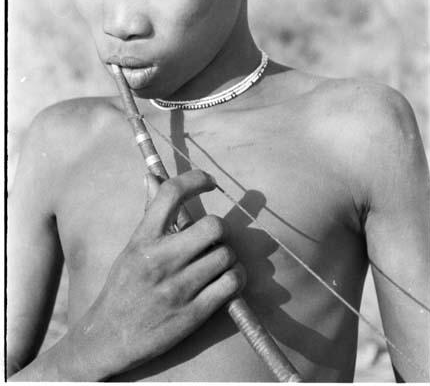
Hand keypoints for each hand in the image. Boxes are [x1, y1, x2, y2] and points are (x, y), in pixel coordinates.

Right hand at [68, 169, 245, 378]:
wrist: (108, 338)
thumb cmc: (123, 288)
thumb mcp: (132, 247)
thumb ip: (150, 213)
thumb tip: (152, 176)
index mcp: (143, 239)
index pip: (172, 193)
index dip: (196, 179)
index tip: (209, 181)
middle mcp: (161, 260)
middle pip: (213, 226)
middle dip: (219, 230)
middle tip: (213, 239)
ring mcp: (178, 288)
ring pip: (226, 255)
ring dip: (228, 256)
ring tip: (216, 263)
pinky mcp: (194, 313)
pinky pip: (232, 283)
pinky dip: (236, 278)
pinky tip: (226, 280)